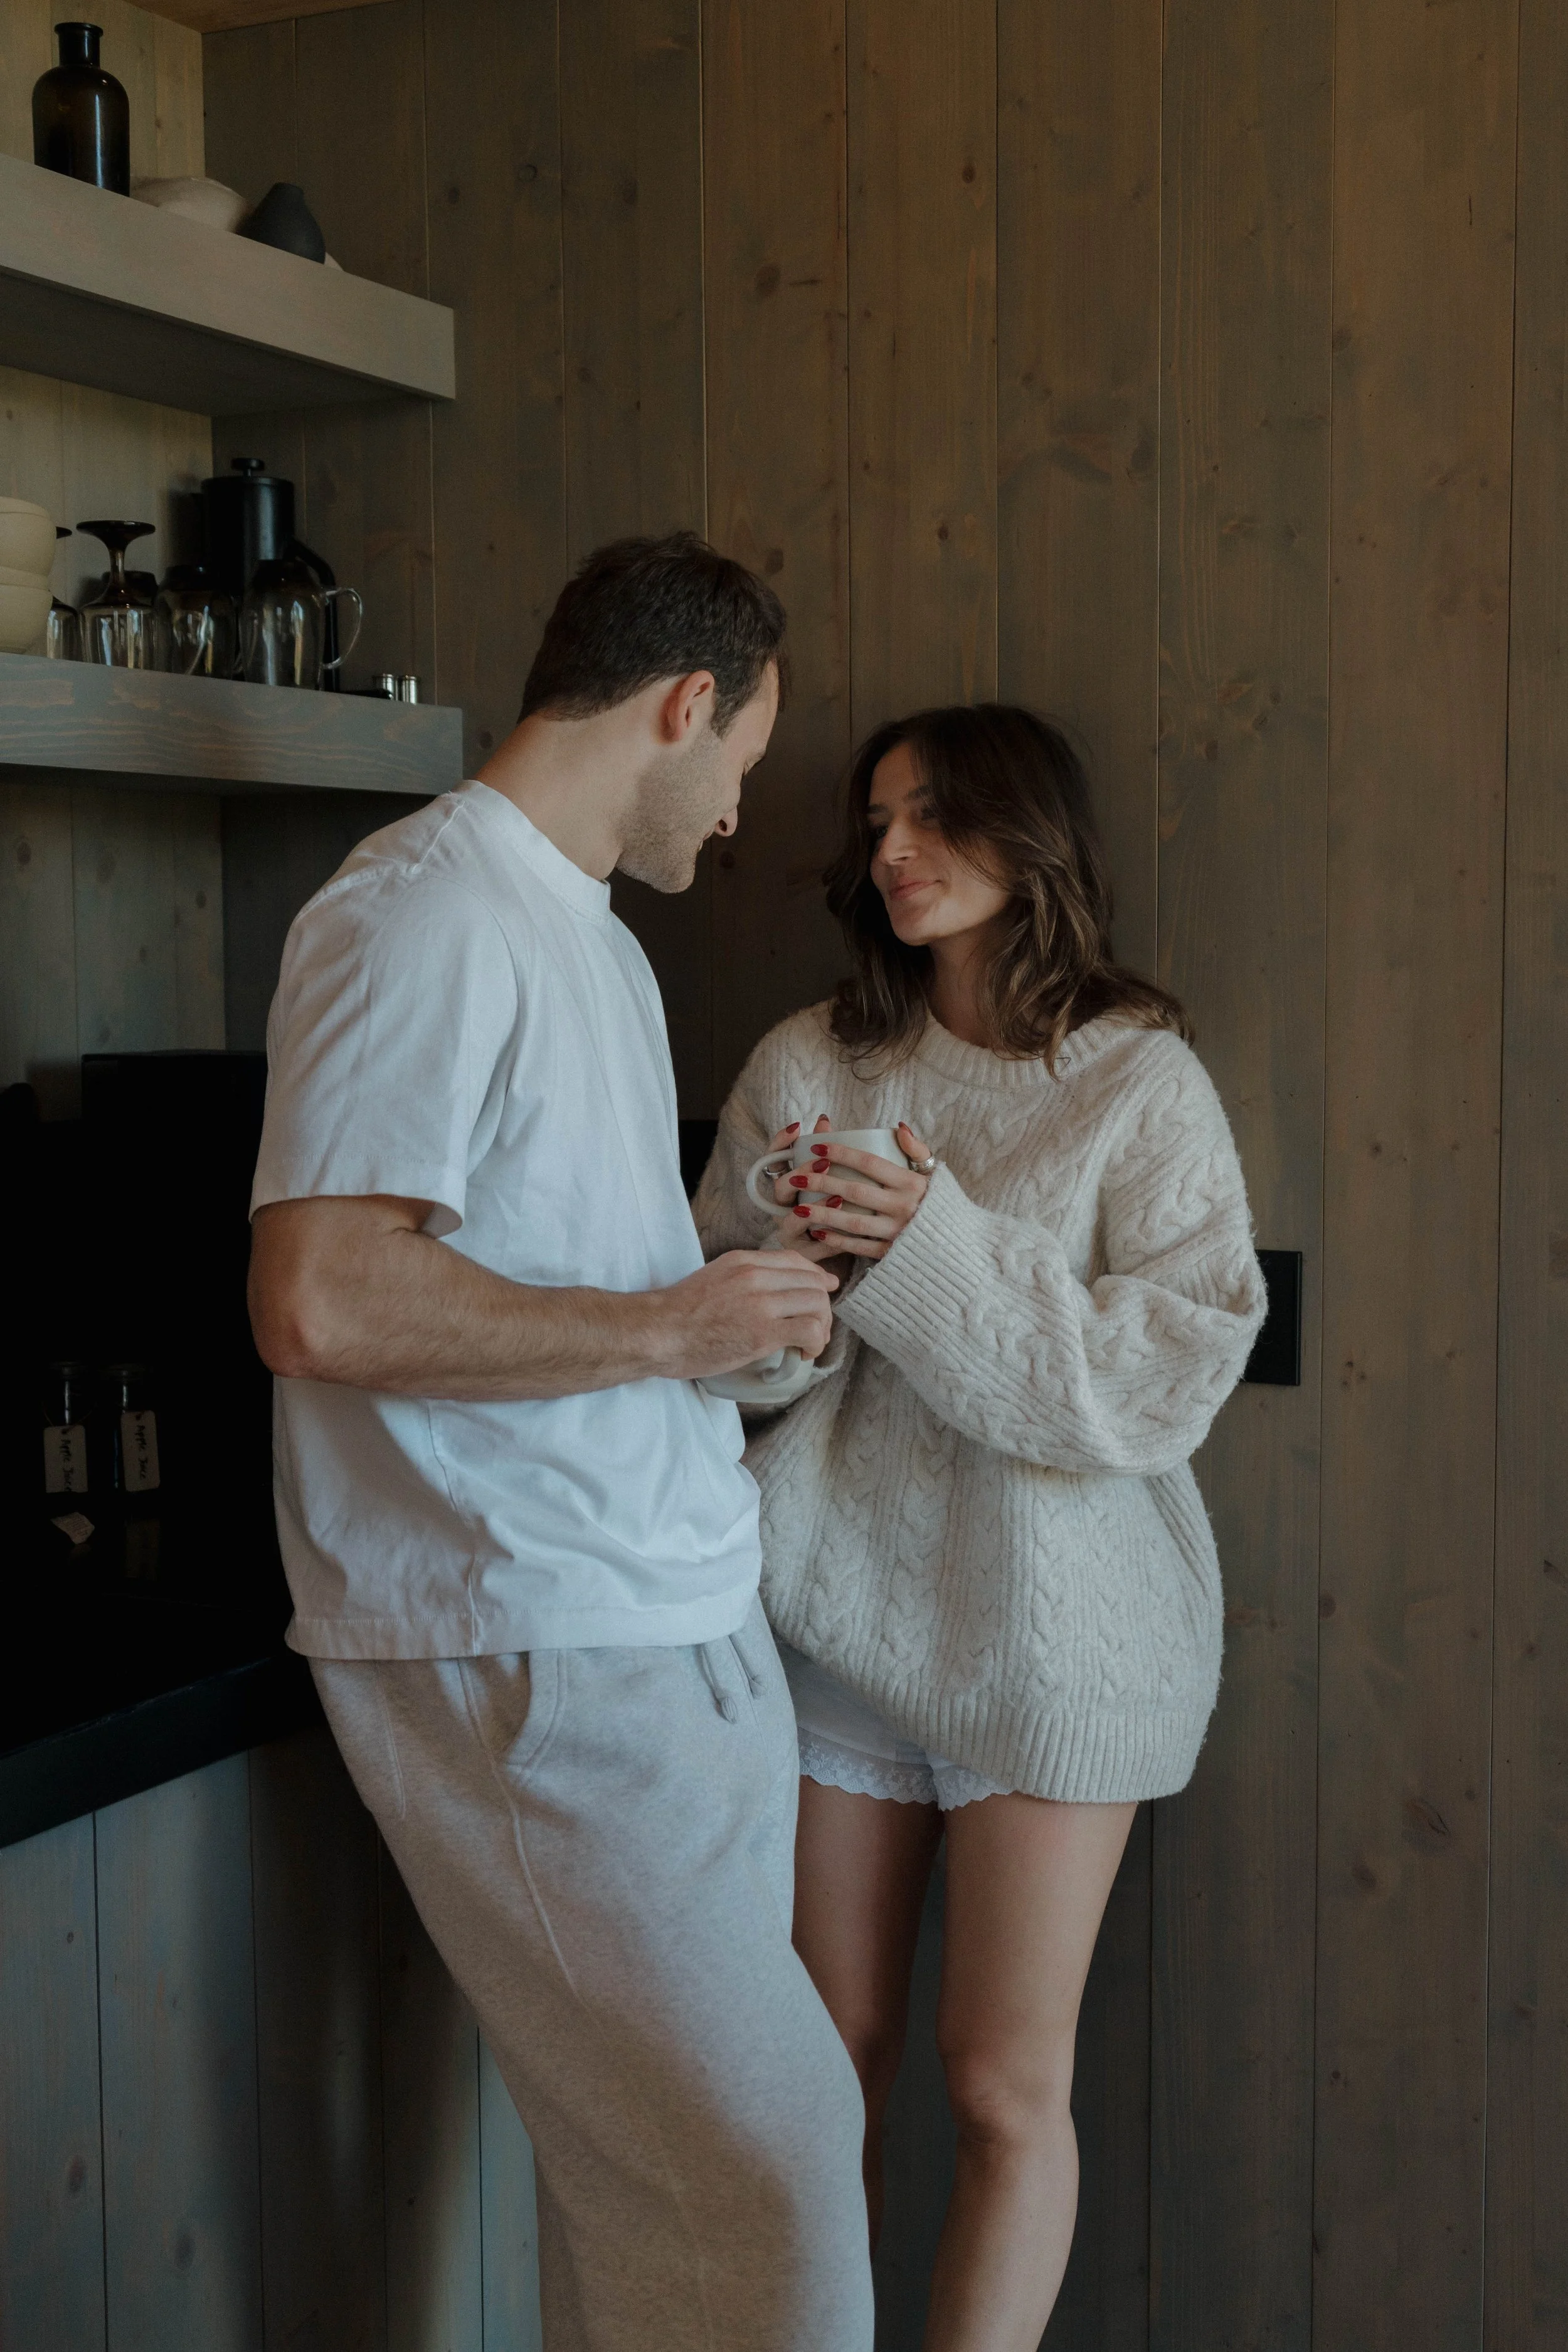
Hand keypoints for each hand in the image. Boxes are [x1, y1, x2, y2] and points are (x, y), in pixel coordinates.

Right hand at [655, 1248, 837, 1379]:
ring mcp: (761, 1302)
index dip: (816, 1276)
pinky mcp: (763, 1331)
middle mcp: (755, 1275)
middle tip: (816, 1328)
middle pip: (812, 1282)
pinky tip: (804, 1353)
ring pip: (817, 1304)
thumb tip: (769, 1294)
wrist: (657, 1333)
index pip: (795, 1260)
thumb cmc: (678, 1315)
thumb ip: (742, 1280)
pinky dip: (816, 1343)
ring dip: (822, 1327)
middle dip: (823, 1306)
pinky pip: (810, 1330)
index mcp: (743, 1261)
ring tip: (810, 1344)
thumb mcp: (714, 1279)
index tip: (824, 1290)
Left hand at [778, 1115, 932, 1261]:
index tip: (817, 1146)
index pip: (870, 1163)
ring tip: (799, 1207)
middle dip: (822, 1182)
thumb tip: (898, 1127)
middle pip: (855, 1191)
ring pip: (853, 1221)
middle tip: (797, 1176)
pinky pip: (859, 1246)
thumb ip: (917, 1150)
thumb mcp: (935, 1173)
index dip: (842, 1154)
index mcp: (911, 1183)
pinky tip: (817, 1233)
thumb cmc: (940, 1203)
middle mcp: (904, 1207)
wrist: (957, 1244)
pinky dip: (837, 1240)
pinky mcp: (892, 1253)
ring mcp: (897, 1232)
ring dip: (823, 1214)